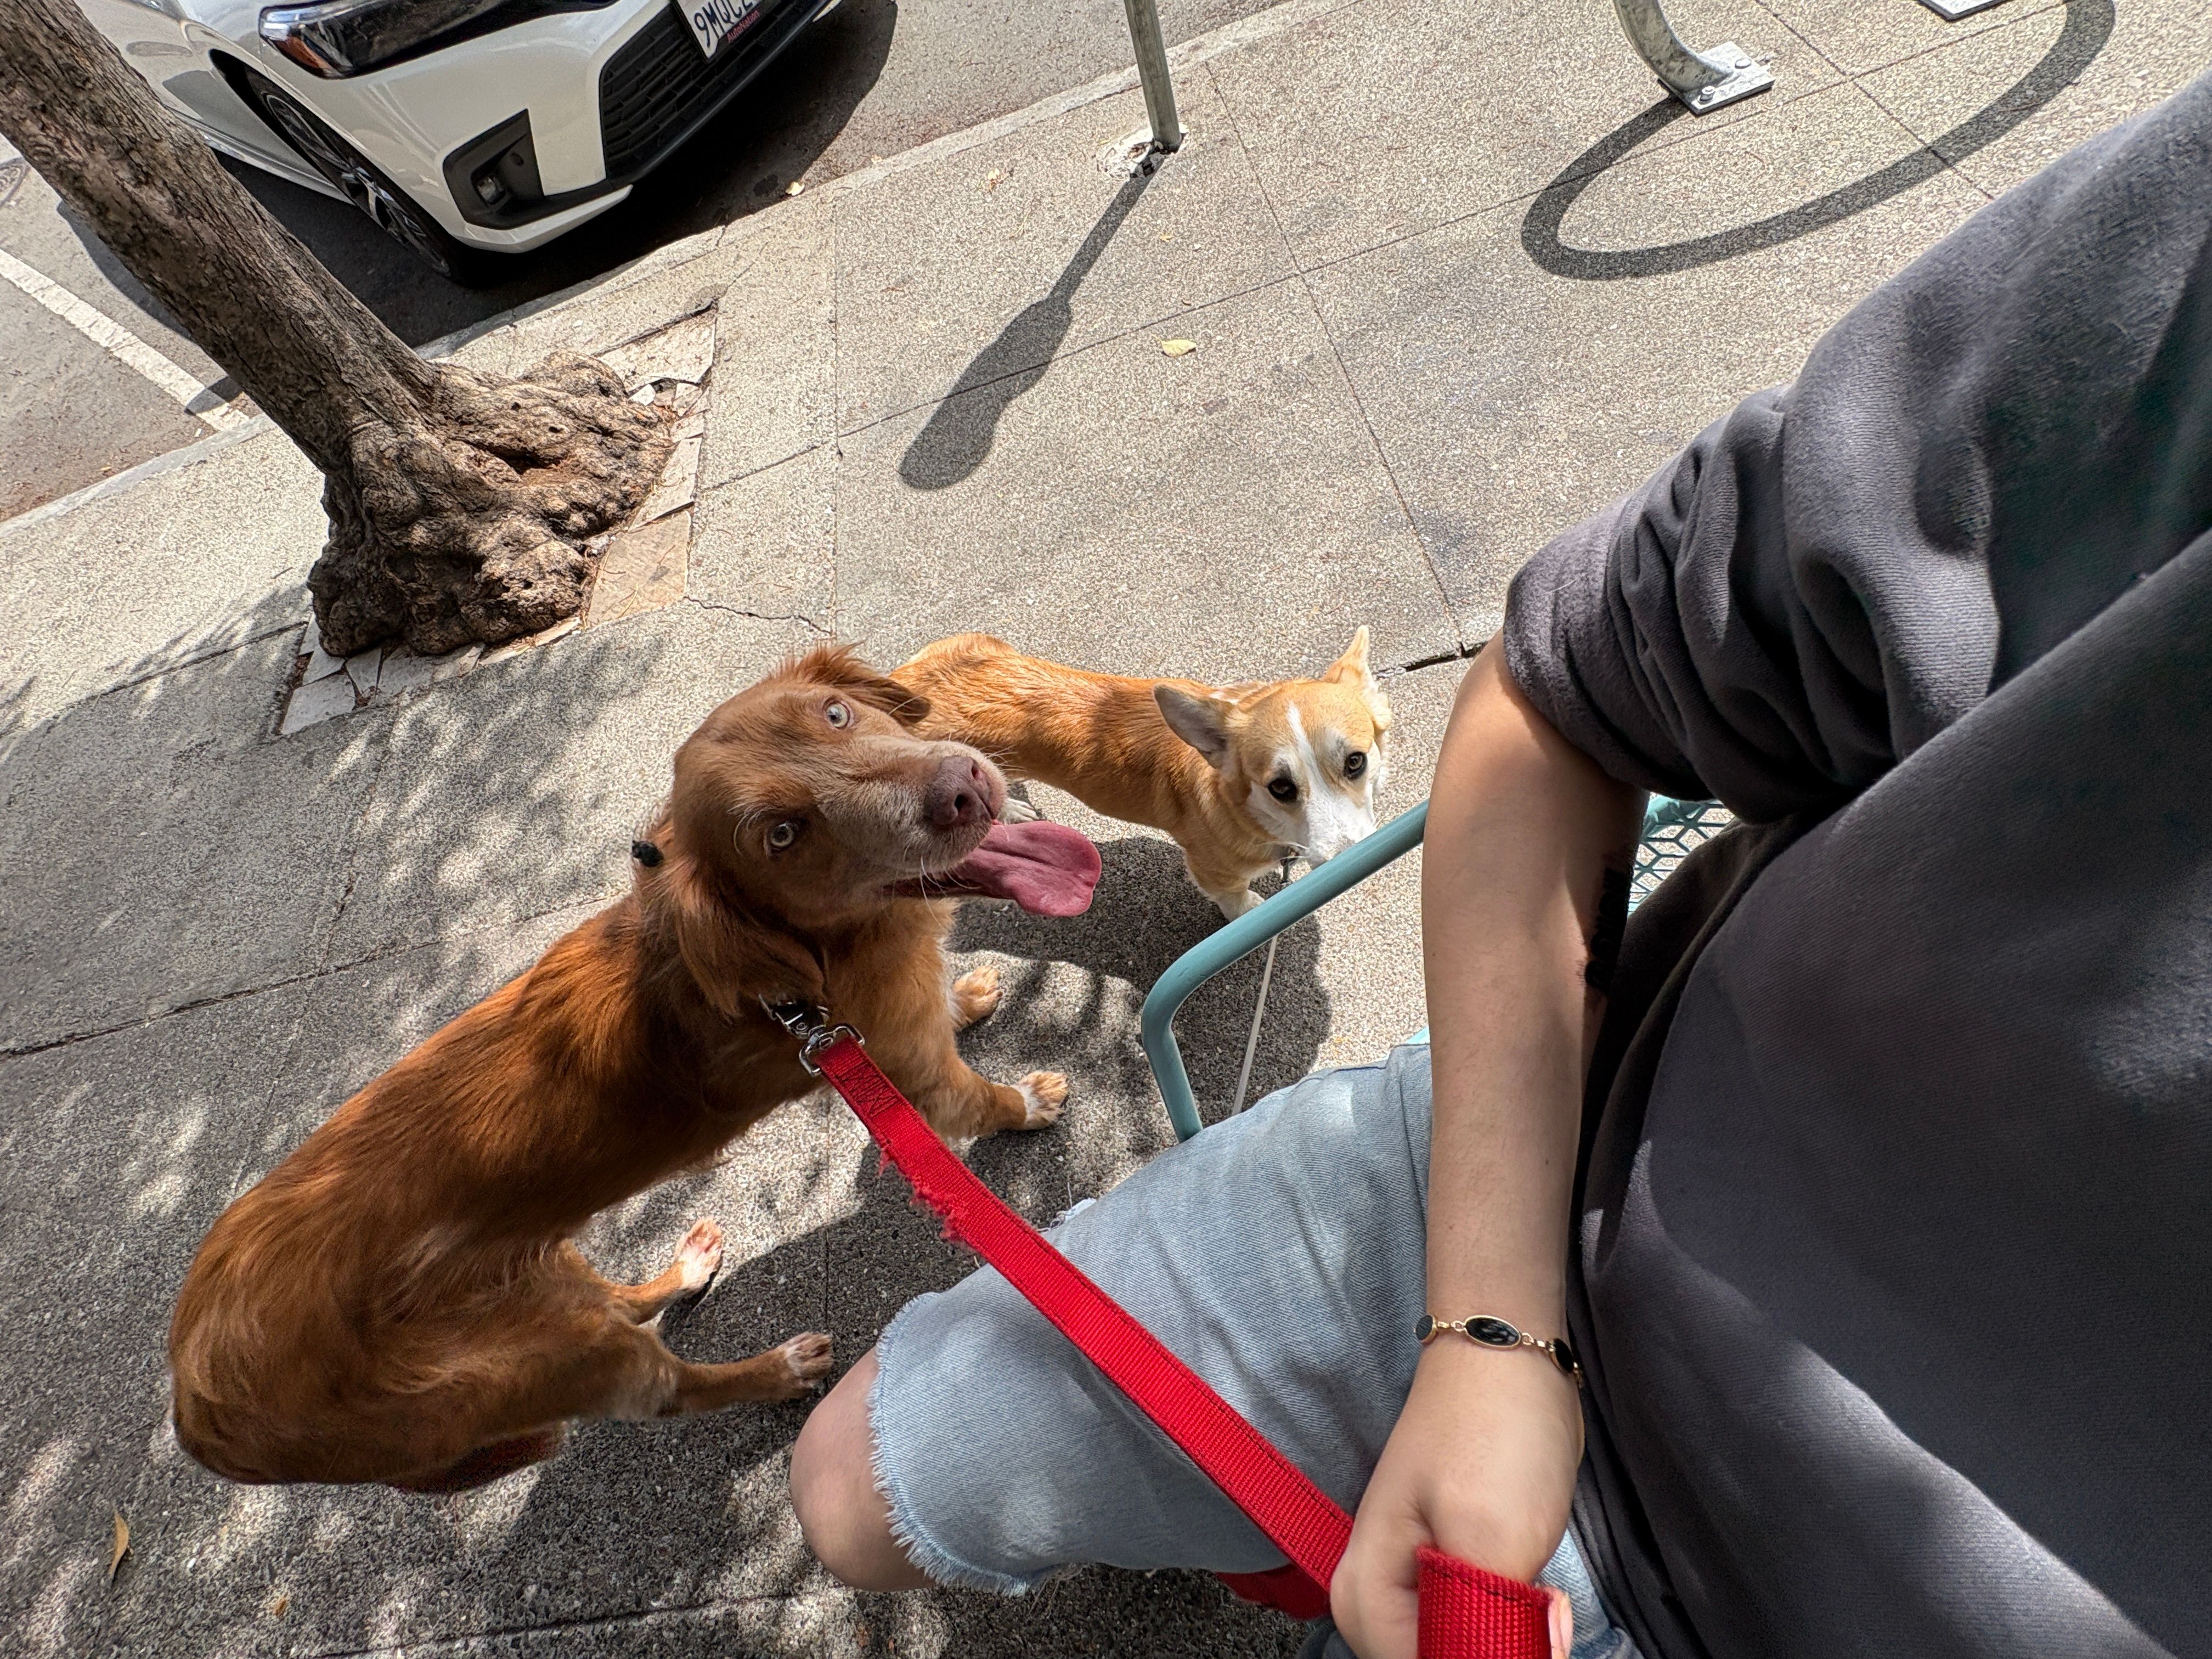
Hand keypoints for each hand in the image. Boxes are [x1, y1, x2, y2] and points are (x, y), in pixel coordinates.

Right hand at [1330, 1339, 1582, 1658]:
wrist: (1506, 1351)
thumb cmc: (1493, 1435)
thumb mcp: (1492, 1541)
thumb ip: (1483, 1626)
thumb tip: (1514, 1658)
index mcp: (1365, 1594)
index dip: (1478, 1657)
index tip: (1528, 1632)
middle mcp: (1378, 1595)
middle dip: (1494, 1649)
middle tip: (1541, 1612)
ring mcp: (1413, 1579)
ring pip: (1458, 1647)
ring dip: (1509, 1637)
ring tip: (1544, 1596)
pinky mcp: (1450, 1564)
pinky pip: (1474, 1624)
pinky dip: (1513, 1622)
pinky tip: (1539, 1594)